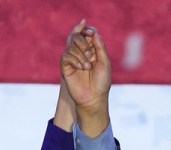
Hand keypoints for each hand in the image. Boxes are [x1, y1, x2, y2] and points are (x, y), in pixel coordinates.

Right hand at [61, 19, 111, 136]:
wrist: (93, 98)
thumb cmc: (102, 82)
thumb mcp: (104, 62)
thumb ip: (100, 46)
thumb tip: (94, 32)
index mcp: (92, 50)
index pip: (87, 34)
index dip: (87, 30)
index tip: (90, 32)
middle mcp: (82, 53)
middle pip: (76, 36)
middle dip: (83, 42)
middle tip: (90, 54)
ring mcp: (73, 60)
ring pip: (71, 46)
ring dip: (81, 55)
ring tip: (87, 67)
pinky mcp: (66, 67)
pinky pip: (66, 56)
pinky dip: (74, 60)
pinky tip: (81, 68)